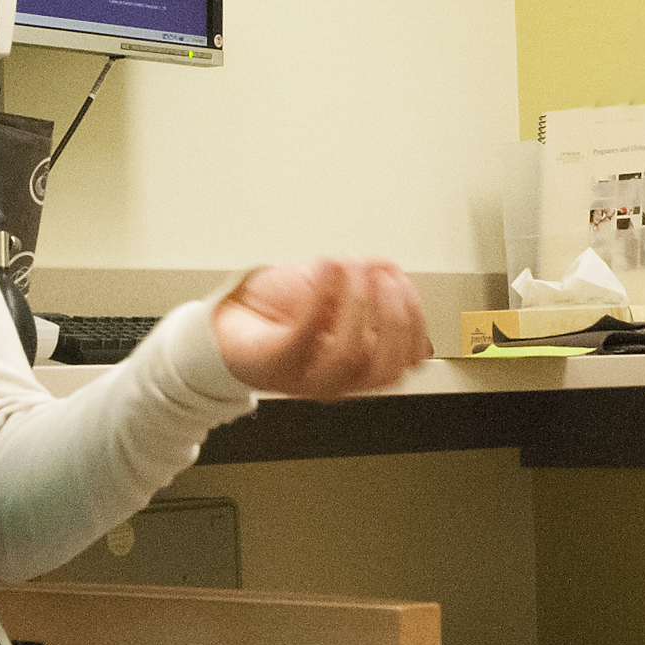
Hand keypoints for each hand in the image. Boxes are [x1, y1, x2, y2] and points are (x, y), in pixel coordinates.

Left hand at [210, 258, 432, 398]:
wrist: (229, 319)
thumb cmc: (281, 311)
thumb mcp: (332, 288)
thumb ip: (365, 278)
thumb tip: (390, 267)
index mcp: (362, 362)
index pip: (409, 360)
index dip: (415, 321)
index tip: (403, 284)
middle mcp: (340, 378)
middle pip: (386, 367)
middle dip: (392, 318)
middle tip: (382, 279)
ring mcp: (307, 377)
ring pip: (348, 357)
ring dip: (356, 305)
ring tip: (349, 267)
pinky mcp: (275, 366)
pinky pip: (303, 339)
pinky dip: (319, 299)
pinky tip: (324, 270)